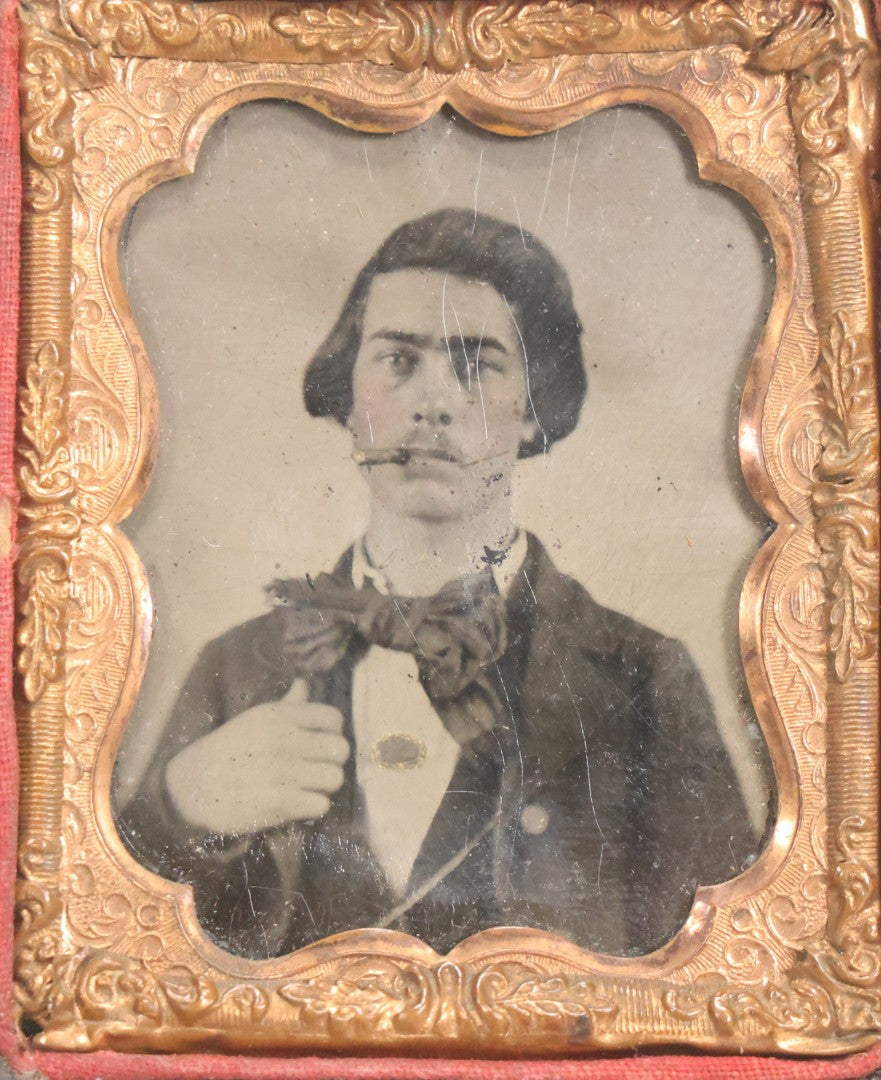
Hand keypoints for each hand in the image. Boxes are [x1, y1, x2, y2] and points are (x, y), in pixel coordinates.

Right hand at [165, 679, 348, 834]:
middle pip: (340, 750)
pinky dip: (312, 806)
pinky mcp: (277, 803)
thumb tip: (305, 684)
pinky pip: (320, 804)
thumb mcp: (253, 720)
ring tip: (309, 786)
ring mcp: (280, 772)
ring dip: (324, 785)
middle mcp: (282, 740)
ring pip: (335, 778)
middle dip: (332, 761)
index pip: (333, 718)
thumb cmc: (228, 749)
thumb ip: (286, 705)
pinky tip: (298, 802)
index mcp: (278, 716)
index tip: (320, 743)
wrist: (191, 786)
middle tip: (317, 767)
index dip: (332, 732)